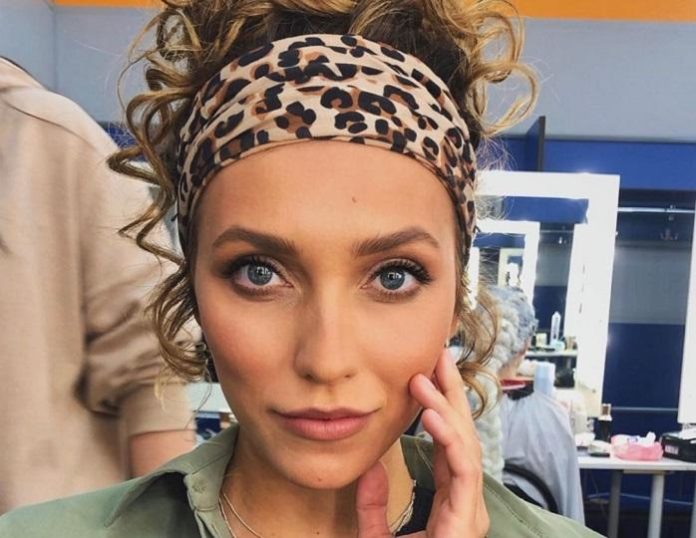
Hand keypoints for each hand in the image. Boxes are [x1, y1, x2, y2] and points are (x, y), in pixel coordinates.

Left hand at [355, 349, 488, 536]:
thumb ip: (372, 506)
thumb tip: (369, 469)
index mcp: (449, 502)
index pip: (448, 444)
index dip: (439, 407)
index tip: (425, 373)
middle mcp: (464, 503)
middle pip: (463, 436)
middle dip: (452, 394)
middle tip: (439, 355)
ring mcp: (468, 511)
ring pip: (465, 447)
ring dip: (446, 408)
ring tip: (426, 378)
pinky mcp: (465, 521)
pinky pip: (462, 471)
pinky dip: (449, 439)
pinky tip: (430, 415)